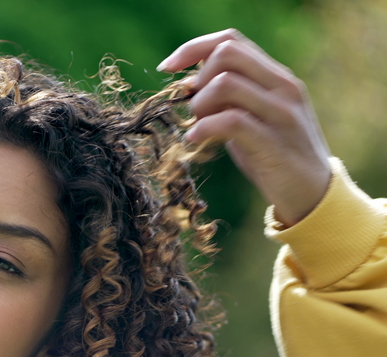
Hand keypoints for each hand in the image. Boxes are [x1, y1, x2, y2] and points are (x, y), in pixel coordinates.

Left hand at [158, 29, 331, 225]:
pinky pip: (230, 121)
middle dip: (198, 79)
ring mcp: (281, 113)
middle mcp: (283, 86)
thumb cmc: (274, 154)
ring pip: (225, 84)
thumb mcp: (253, 117)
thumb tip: (189, 83)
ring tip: (198, 126)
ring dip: (200, 105)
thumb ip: (230, 97)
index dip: (193, 48)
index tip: (167, 68)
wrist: (312, 193)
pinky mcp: (273, 142)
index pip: (231, 40)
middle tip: (195, 109)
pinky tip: (195, 140)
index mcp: (276, 76)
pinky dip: (203, 129)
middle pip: (227, 54)